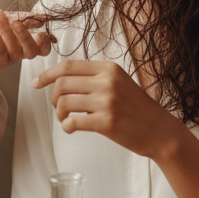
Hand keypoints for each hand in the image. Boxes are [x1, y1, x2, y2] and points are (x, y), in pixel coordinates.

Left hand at [0, 10, 52, 97]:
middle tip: (14, 21)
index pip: (39, 51)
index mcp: (24, 47)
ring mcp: (0, 62)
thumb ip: (25, 19)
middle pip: (21, 49)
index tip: (41, 33)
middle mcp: (15, 57)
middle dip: (19, 35)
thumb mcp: (10, 21)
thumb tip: (44, 18)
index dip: (44, 45)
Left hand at [33, 58, 181, 158]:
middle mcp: (107, 82)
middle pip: (62, 83)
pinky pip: (72, 122)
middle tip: (58, 108)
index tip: (36, 83)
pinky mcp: (106, 123)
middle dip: (53, 97)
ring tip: (65, 119)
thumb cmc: (137, 109)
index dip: (47, 74)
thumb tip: (61, 79)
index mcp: (108, 69)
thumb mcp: (119, 82)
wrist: (161, 131)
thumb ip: (95, 78)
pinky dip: (66, 126)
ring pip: (64, 102)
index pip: (68, 66)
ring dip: (58, 113)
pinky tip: (71, 128)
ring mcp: (107, 102)